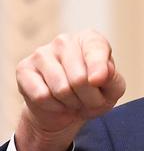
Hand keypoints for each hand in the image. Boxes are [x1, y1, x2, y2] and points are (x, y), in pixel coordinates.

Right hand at [15, 30, 125, 150]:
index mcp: (89, 40)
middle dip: (89, 99)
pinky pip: (42, 96)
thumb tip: (98, 76)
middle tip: (88, 99)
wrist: (66, 110)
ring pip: (61, 89)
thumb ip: (113, 79)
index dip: (98, 68)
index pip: (96, 49)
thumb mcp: (112, 89)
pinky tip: (56, 101)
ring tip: (73, 100)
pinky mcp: (24, 69)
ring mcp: (41, 53)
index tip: (97, 81)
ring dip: (72, 104)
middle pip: (79, 79)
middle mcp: (64, 41)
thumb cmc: (93, 93)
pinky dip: (54, 107)